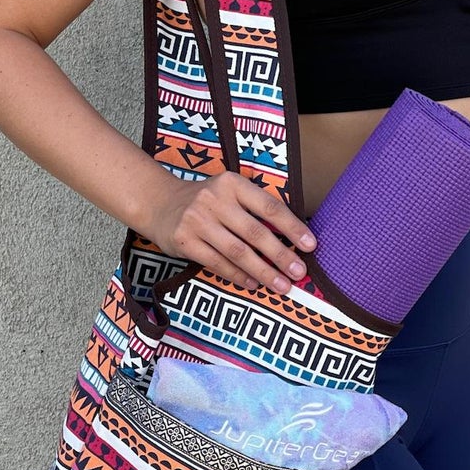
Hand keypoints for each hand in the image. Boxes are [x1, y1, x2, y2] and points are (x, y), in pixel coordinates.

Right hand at [150, 169, 316, 295]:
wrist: (159, 204)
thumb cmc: (206, 202)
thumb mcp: (229, 192)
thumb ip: (255, 208)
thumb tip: (292, 238)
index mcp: (232, 184)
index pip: (269, 207)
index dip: (292, 227)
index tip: (310, 245)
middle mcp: (214, 200)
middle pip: (255, 233)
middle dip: (281, 256)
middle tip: (299, 273)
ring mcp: (197, 221)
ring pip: (237, 252)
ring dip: (263, 271)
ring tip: (281, 285)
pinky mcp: (184, 241)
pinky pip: (217, 263)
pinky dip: (238, 275)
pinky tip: (253, 284)